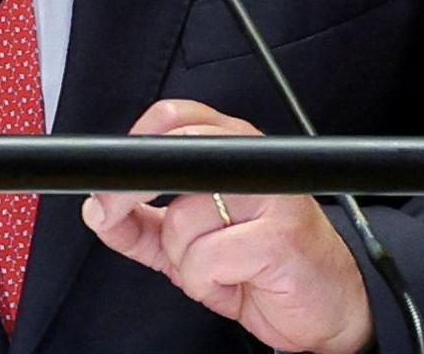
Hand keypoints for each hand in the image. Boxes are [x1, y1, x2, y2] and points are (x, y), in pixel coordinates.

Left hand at [81, 99, 374, 352]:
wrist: (325, 307)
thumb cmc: (262, 266)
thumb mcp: (189, 245)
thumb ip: (144, 226)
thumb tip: (98, 210)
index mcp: (232, 149)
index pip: (175, 117)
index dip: (134, 143)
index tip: (107, 183)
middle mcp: (253, 161)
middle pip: (172, 156)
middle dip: (129, 196)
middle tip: (122, 221)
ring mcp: (271, 195)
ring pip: (182, 219)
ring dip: (185, 260)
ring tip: (218, 267)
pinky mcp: (280, 235)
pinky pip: (205, 259)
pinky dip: (205, 282)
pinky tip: (234, 282)